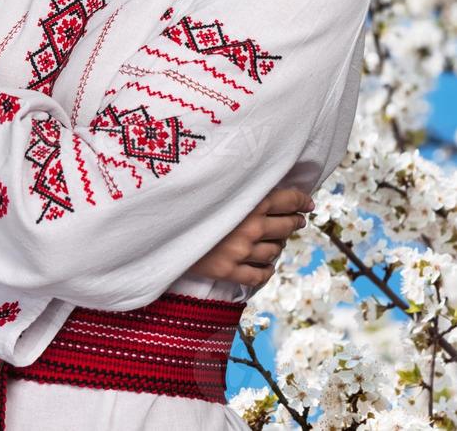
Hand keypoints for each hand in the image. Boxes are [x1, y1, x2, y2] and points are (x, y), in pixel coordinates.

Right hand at [187, 186, 314, 287]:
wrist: (155, 228)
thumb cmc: (182, 201)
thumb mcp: (211, 187)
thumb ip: (236, 188)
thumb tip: (259, 186)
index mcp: (246, 202)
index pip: (286, 199)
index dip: (301, 200)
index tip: (308, 203)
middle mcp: (249, 228)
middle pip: (285, 226)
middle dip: (294, 221)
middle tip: (297, 220)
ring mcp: (240, 252)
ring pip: (274, 251)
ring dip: (278, 245)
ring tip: (275, 240)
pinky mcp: (228, 271)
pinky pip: (260, 275)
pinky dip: (266, 269)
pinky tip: (265, 265)